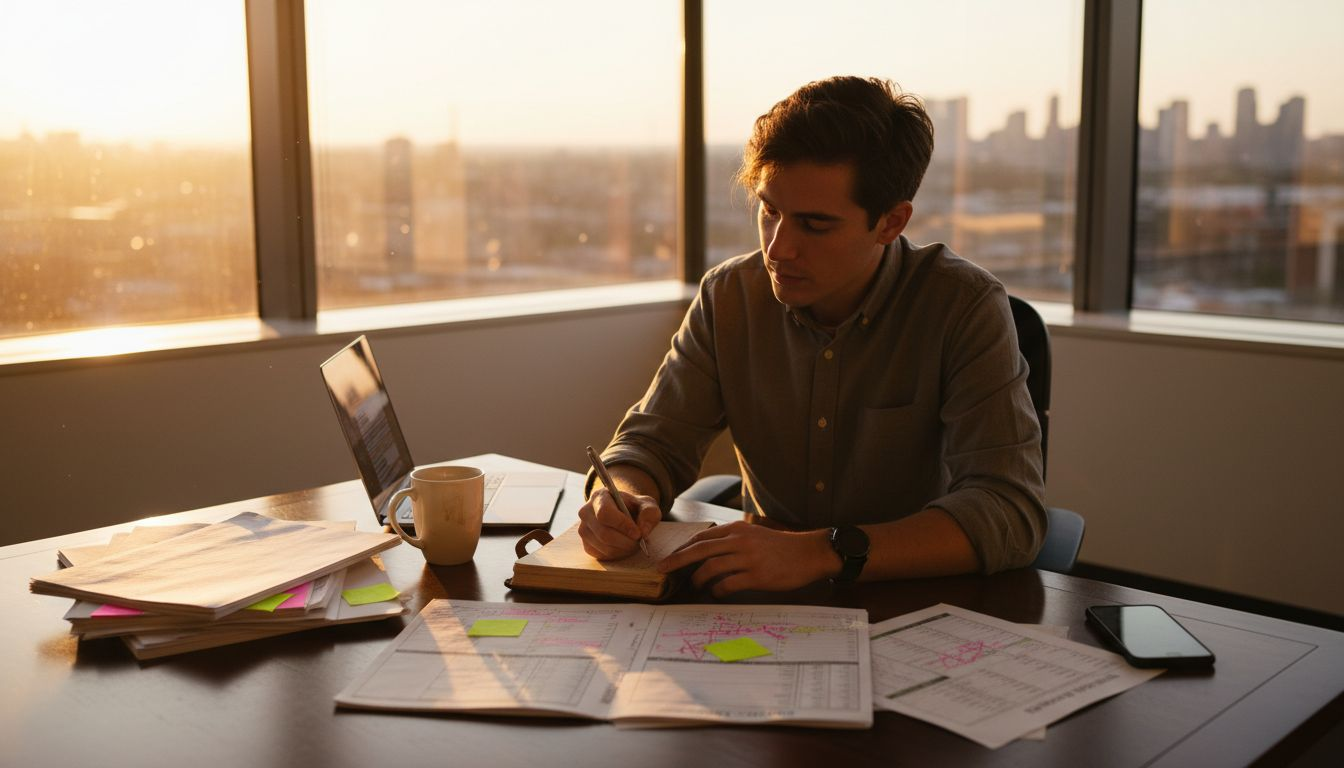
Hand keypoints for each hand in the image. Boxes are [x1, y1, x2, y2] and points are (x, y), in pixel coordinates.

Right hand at [577, 487, 660, 560]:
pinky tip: (625, 547)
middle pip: (603, 533)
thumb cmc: (635, 508)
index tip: (638, 534)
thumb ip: (649, 514)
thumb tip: (643, 531)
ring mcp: (583, 529)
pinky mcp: (586, 544)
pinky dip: (617, 555)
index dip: (622, 526)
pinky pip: (601, 555)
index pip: (605, 513)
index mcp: (599, 497)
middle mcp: (586, 512)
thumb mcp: (647, 505)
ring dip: (623, 549)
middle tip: (640, 542)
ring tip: (634, 544)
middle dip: (626, 541)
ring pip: (603, 546)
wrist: (625, 514)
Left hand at [656, 521, 838, 596]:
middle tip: (662, 569)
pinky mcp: (757, 576)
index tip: (670, 557)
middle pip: (699, 550)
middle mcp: (740, 541)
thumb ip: (733, 540)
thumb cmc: (781, 546)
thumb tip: (708, 552)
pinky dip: (717, 590)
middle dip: (677, 560)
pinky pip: (728, 584)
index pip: (702, 537)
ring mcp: (748, 558)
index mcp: (737, 530)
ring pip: (711, 568)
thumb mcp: (754, 535)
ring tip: (695, 586)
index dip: (683, 548)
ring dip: (698, 579)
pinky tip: (716, 593)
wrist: (809, 553)